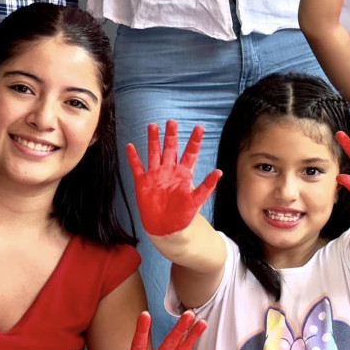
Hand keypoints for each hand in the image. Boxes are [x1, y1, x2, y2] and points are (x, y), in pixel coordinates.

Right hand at [126, 120, 221, 235]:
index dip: (195, 141)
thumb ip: (207, 186)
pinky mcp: (143, 183)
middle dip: (171, 135)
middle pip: (170, 149)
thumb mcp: (197, 201)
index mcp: (184, 174)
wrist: (167, 228)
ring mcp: (156, 175)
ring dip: (153, 140)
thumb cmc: (184, 215)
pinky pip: (137, 167)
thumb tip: (219, 172)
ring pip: (154, 153)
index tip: (199, 127)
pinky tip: (130, 146)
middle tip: (172, 121)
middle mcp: (169, 171)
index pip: (190, 153)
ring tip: (152, 126)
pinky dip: (133, 157)